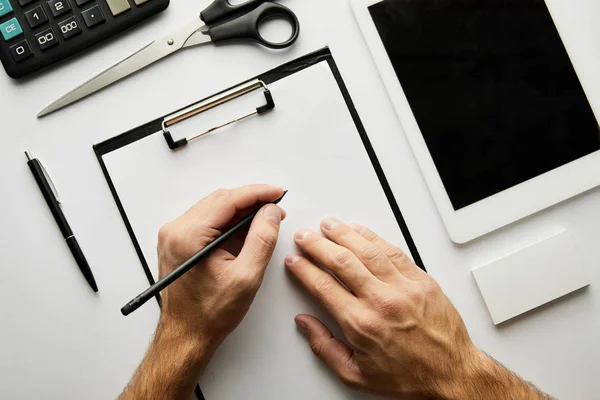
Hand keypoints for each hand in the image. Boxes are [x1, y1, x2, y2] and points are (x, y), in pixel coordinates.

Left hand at [157, 185, 284, 354]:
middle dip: (251, 200)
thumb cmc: (208, 314)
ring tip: (265, 218)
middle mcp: (175, 231)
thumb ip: (262, 239)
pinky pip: (207, 220)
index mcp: (188, 237)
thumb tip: (271, 213)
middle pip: (220, 200)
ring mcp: (174, 236)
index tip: (277, 193)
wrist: (186, 335)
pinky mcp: (178, 242)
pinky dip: (229, 220)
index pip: (227, 200)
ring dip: (241, 209)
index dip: (257, 193)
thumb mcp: (246, 277)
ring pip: (214, 208)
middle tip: (276, 207)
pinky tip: (246, 227)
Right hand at [286, 218, 549, 398]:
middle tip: (305, 237)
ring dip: (343, 234)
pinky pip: (394, 251)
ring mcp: (404, 288)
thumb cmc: (408, 375)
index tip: (295, 261)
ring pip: (367, 250)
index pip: (323, 286)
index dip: (304, 269)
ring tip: (329, 225)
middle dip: (317, 245)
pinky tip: (361, 231)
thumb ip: (324, 347)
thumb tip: (305, 323)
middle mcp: (381, 301)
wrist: (451, 374)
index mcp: (361, 324)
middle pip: (341, 261)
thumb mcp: (355, 374)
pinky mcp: (422, 280)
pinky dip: (374, 238)